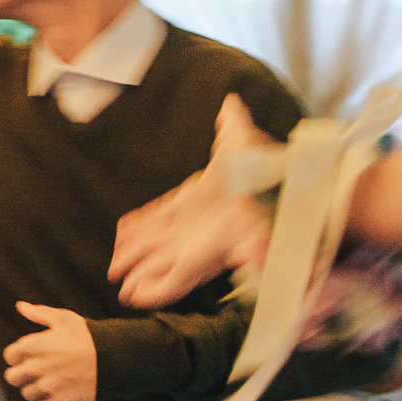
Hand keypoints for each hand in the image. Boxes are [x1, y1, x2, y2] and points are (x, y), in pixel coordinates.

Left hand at [6, 302, 97, 400]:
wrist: (116, 359)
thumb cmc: (89, 337)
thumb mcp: (64, 318)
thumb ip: (39, 313)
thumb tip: (20, 306)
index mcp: (31, 346)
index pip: (9, 357)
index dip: (19, 357)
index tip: (32, 357)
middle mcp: (34, 367)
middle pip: (12, 378)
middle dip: (23, 375)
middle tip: (39, 372)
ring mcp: (46, 387)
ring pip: (27, 394)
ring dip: (37, 390)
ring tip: (54, 382)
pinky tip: (61, 393)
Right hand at [111, 94, 275, 306]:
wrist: (287, 197)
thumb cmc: (266, 173)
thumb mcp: (244, 144)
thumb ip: (233, 125)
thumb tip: (231, 102)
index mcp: (195, 202)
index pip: (161, 214)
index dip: (140, 225)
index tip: (123, 232)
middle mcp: (192, 229)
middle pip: (153, 246)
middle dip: (132, 257)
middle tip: (113, 270)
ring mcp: (195, 248)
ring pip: (157, 265)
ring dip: (138, 275)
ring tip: (121, 289)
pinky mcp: (201, 264)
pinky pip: (170, 282)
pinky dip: (152, 290)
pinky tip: (136, 298)